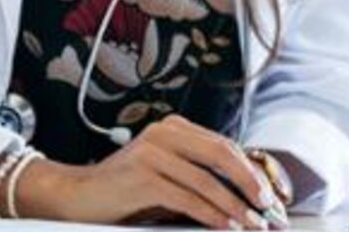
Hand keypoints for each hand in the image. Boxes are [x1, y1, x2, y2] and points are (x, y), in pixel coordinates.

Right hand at [17, 114, 284, 229]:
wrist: (75, 196)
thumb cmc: (127, 190)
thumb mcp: (167, 173)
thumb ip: (200, 173)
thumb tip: (248, 194)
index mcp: (175, 127)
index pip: (226, 145)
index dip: (253, 170)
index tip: (273, 193)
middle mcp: (165, 132)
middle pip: (223, 154)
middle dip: (252, 183)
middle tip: (270, 207)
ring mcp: (152, 152)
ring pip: (208, 180)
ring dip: (236, 206)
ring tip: (253, 224)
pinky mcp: (142, 176)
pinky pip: (188, 198)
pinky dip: (212, 214)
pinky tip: (227, 226)